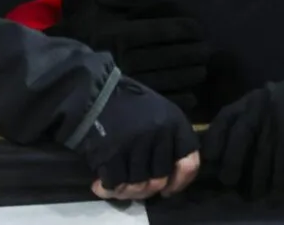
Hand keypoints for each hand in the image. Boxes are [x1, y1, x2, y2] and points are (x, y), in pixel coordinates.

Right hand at [55, 0, 209, 113]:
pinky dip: (178, 98)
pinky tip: (190, 95)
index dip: (185, 29)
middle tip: (208, 50)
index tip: (199, 29)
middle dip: (194, 53)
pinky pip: (159, 100)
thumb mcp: (93, 7)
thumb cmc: (78, 34)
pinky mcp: (128, 102)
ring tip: (202, 70)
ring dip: (190, 74)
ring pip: (169, 78)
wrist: (55, 70)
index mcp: (122, 33)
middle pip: (171, 55)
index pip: (163, 30)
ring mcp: (129, 83)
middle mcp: (129, 58)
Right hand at [75, 77, 199, 199]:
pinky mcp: (113, 153)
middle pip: (160, 180)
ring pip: (138, 185)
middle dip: (146, 189)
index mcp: (175, 123)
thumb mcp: (159, 112)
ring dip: (126, 191)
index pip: (189, 164)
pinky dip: (108, 189)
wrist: (93, 92)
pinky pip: (115, 183)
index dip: (179, 183)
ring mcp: (136, 144)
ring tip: (117, 186)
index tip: (167, 190)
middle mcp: (160, 135)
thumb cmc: (127, 103)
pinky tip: (100, 185)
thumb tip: (169, 179)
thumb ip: (168, 141)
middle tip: (133, 186)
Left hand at [202, 58, 283, 198]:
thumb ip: (234, 125)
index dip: (214, 140)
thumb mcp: (249, 107)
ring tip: (254, 195)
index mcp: (242, 105)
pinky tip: (277, 187)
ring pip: (263, 150)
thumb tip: (214, 159)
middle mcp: (256, 109)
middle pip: (241, 135)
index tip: (209, 160)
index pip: (223, 120)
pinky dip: (280, 174)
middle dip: (233, 161)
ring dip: (258, 177)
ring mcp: (275, 117)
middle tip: (228, 182)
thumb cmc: (270, 106)